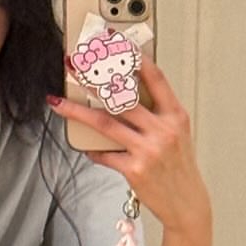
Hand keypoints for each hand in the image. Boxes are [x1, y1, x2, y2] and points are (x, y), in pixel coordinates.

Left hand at [49, 59, 211, 235]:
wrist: (187, 203)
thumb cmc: (179, 167)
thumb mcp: (177, 135)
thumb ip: (157, 114)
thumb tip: (124, 95)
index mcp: (175, 116)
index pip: (155, 78)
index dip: (134, 57)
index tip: (115, 42)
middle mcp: (163, 130)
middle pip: (122, 96)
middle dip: (94, 78)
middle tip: (74, 65)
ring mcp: (148, 150)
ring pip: (105, 123)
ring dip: (77, 111)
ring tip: (59, 102)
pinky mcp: (134, 169)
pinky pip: (104, 154)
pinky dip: (92, 149)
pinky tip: (84, 146)